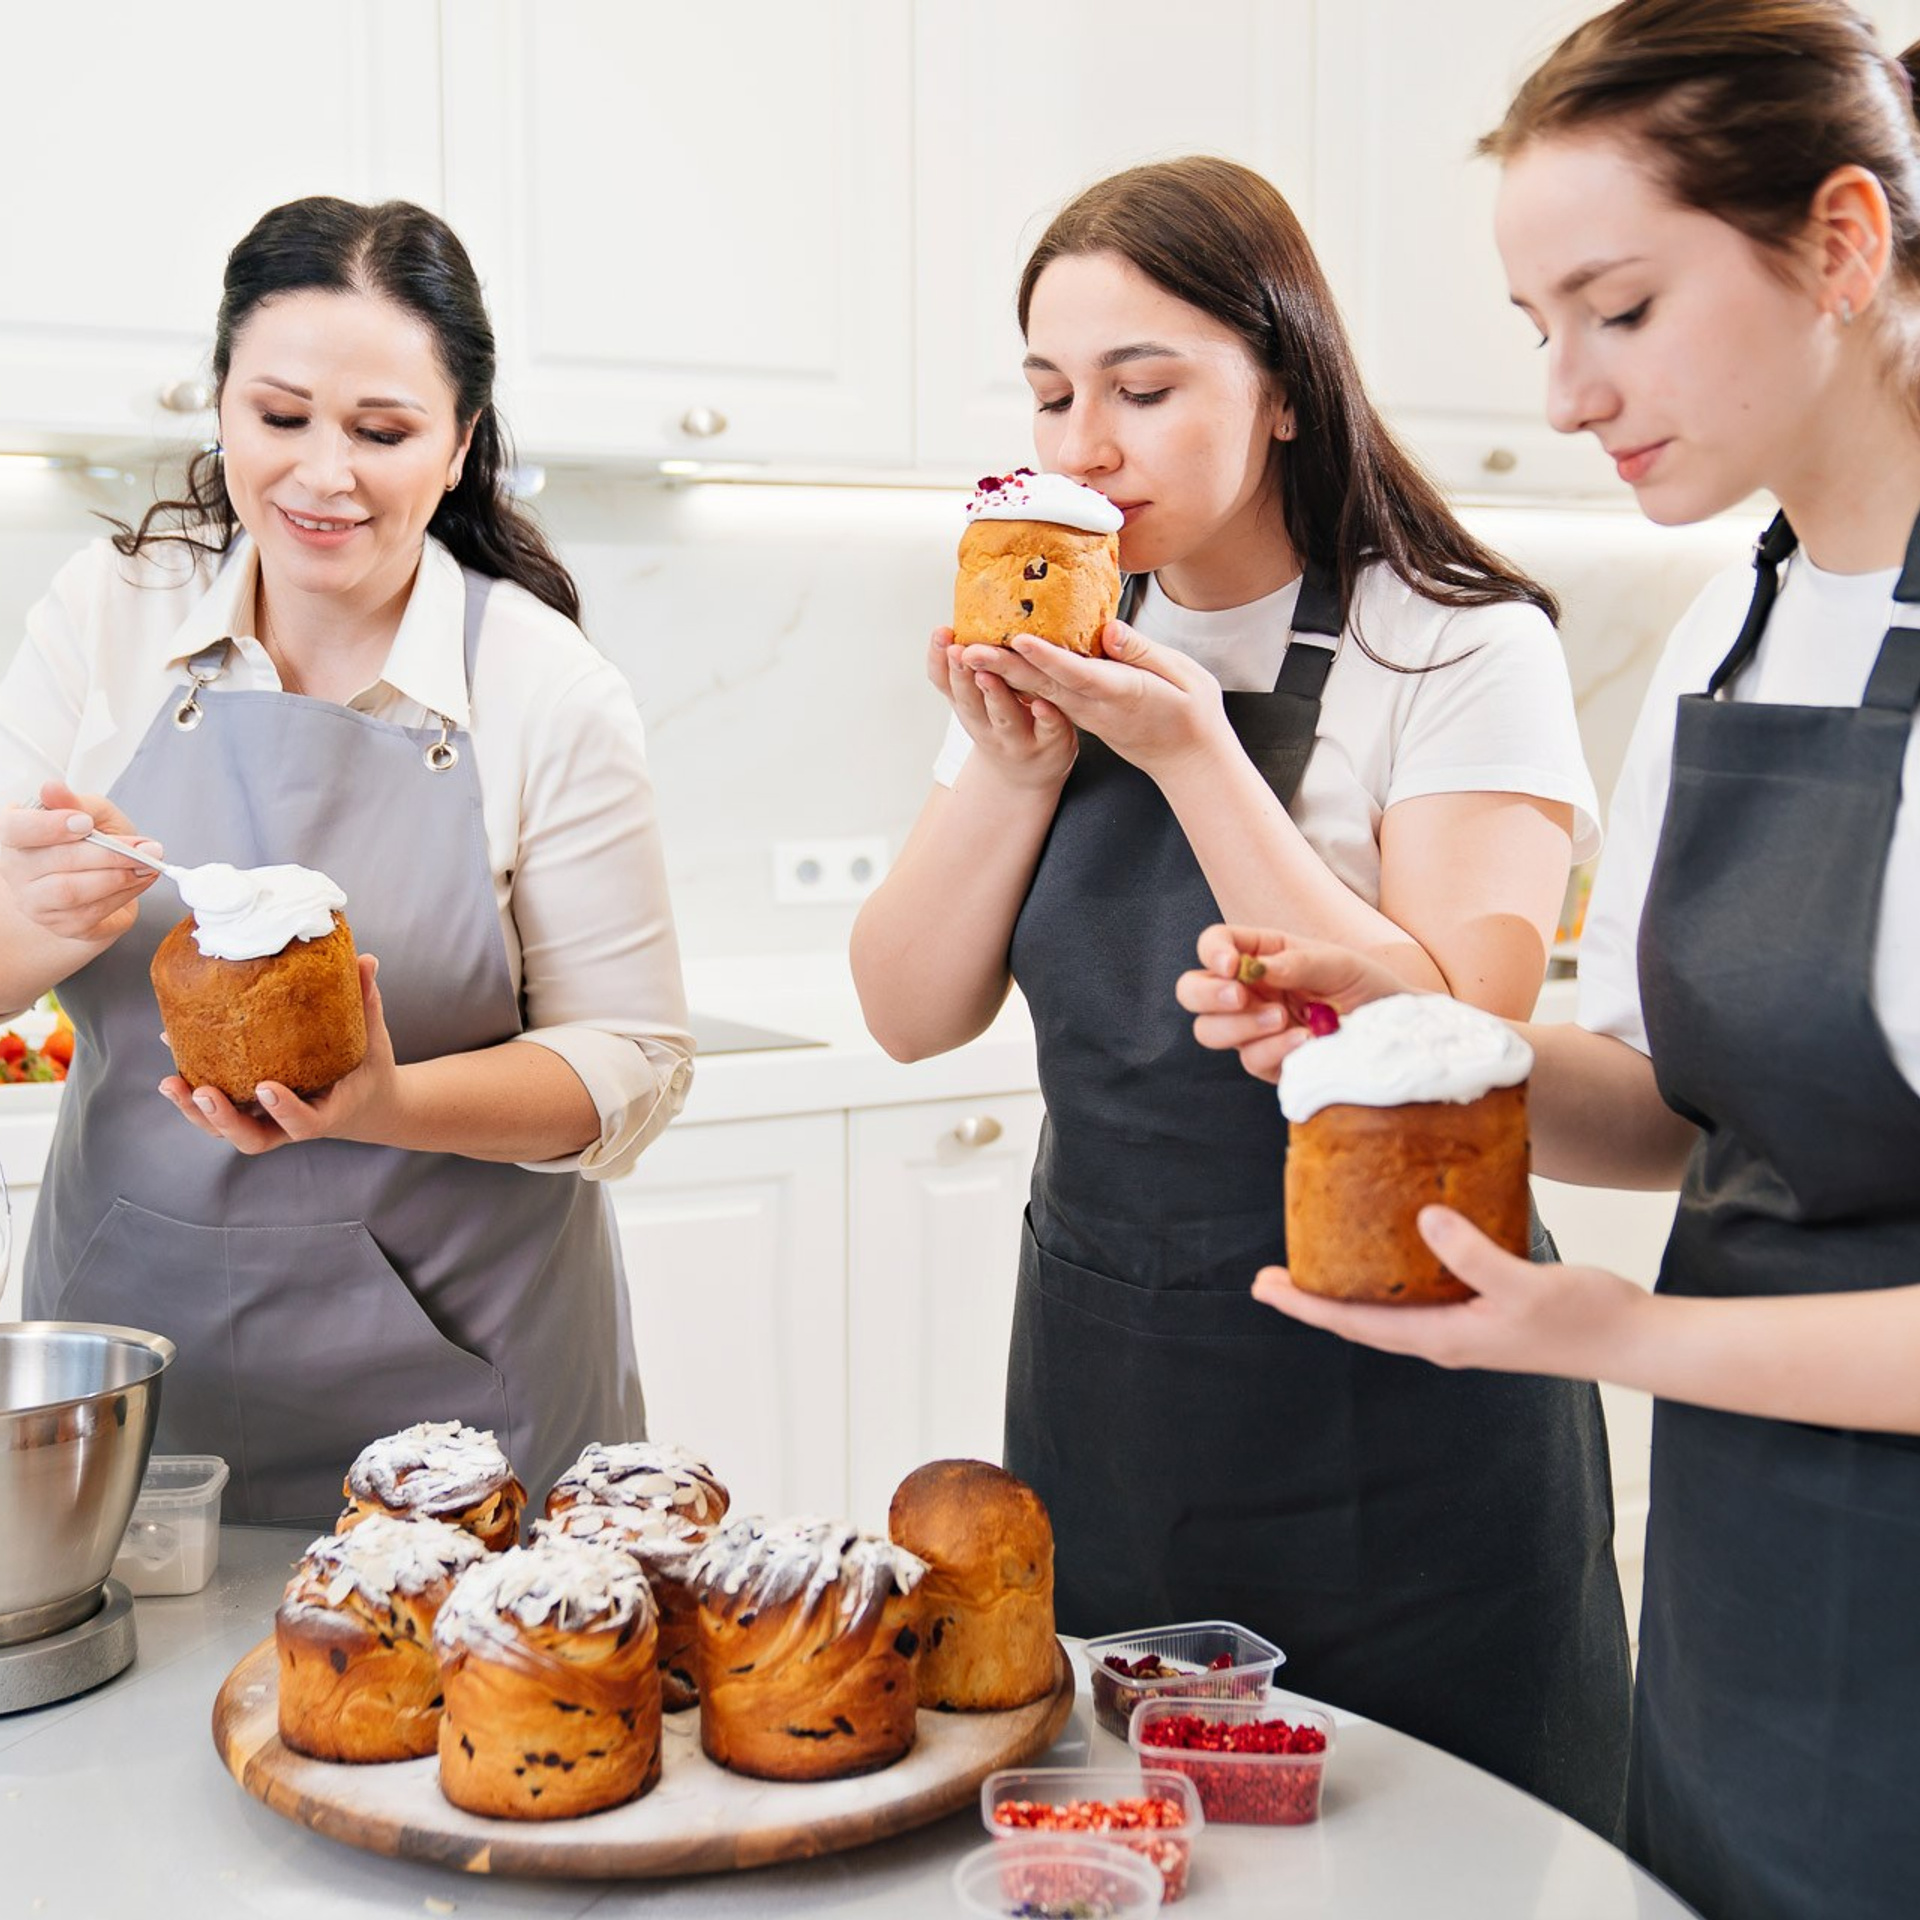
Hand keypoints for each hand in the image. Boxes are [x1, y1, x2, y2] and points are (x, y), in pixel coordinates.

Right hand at [0, 780, 162, 944]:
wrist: (106, 874)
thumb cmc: (93, 839)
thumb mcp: (91, 811)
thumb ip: (77, 803)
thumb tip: (52, 789)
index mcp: (15, 834)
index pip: (14, 830)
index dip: (48, 826)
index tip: (85, 822)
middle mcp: (16, 870)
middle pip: (56, 862)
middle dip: (108, 854)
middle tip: (145, 848)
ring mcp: (35, 901)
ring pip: (72, 891)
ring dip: (118, 876)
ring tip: (146, 864)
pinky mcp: (62, 925)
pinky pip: (93, 912)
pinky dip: (124, 894)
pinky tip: (140, 879)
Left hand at [160, 954, 399, 1154]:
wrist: (363, 1104)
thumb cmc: (366, 1073)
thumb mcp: (373, 1041)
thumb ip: (367, 1004)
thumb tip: (366, 960)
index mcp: (326, 1113)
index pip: (305, 1123)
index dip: (284, 1109)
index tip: (266, 1086)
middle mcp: (289, 1124)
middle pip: (251, 1138)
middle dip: (223, 1118)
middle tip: (203, 1092)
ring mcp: (266, 1121)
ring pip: (226, 1131)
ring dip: (195, 1112)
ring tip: (170, 1083)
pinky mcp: (248, 1111)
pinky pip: (217, 1112)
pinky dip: (192, 1096)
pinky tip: (173, 1067)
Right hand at [928, 626, 1075, 791]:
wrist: (1027, 774)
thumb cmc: (999, 726)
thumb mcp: (972, 703)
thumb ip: (956, 673)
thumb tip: (944, 629)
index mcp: (969, 709)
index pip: (949, 685)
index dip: (941, 661)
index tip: (942, 633)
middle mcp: (987, 725)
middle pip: (971, 702)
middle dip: (963, 676)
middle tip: (958, 650)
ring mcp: (1018, 737)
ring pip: (1005, 717)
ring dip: (995, 696)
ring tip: (988, 674)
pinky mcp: (1051, 743)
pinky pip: (1047, 730)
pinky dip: (1044, 718)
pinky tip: (1042, 704)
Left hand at [957, 620, 1231, 778]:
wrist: (1189, 759)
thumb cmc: (1192, 714)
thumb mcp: (1184, 677)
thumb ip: (1143, 652)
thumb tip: (1110, 630)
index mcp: (1122, 694)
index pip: (1078, 674)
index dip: (1047, 657)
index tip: (1020, 640)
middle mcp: (1095, 708)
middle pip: (1043, 685)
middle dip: (1003, 667)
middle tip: (967, 649)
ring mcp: (1085, 714)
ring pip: (1037, 692)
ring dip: (1001, 675)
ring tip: (967, 654)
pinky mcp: (1082, 714)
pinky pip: (1045, 696)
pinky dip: (1018, 681)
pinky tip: (995, 666)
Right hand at [1175, 925, 1411, 1082]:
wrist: (1397, 1032)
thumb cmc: (1367, 986)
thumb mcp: (1340, 963)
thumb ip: (1297, 962)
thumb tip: (1257, 969)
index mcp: (1259, 955)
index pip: (1215, 945)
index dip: (1212, 952)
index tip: (1232, 965)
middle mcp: (1247, 991)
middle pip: (1192, 991)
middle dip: (1207, 994)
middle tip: (1239, 996)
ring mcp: (1252, 1030)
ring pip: (1209, 1030)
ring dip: (1239, 1025)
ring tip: (1282, 1019)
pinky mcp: (1268, 1063)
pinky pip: (1249, 1060)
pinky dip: (1273, 1049)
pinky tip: (1305, 1040)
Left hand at [1253, 1206, 1647, 1380]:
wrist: (1634, 1340)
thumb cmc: (1585, 1318)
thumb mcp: (1524, 1283)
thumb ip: (1472, 1253)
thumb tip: (1424, 1219)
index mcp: (1445, 1337)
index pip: (1359, 1325)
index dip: (1309, 1308)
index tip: (1268, 1289)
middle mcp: (1445, 1338)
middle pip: (1362, 1321)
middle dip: (1314, 1301)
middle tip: (1268, 1279)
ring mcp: (1463, 1329)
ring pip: (1388, 1311)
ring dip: (1348, 1290)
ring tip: (1315, 1265)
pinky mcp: (1482, 1314)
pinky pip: (1419, 1297)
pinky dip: (1391, 1278)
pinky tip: (1391, 1253)